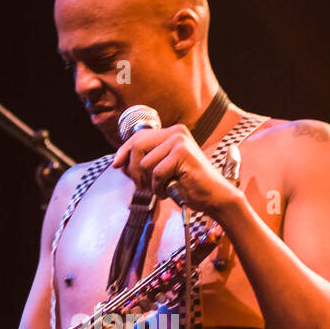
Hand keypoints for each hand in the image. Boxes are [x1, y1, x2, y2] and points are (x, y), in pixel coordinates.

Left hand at [111, 124, 237, 214]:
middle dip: (133, 170)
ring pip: (145, 163)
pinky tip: (169, 190)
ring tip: (162, 189)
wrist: (213, 196)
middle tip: (141, 186)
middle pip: (137, 146)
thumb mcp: (163, 170)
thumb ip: (144, 162)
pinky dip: (159, 187)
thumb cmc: (188, 185)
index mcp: (172, 133)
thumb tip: (119, 162)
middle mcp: (176, 132)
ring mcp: (179, 142)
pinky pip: (156, 173)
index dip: (124, 151)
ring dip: (149, 183)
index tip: (116, 165)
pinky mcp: (182, 154)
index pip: (138, 137)